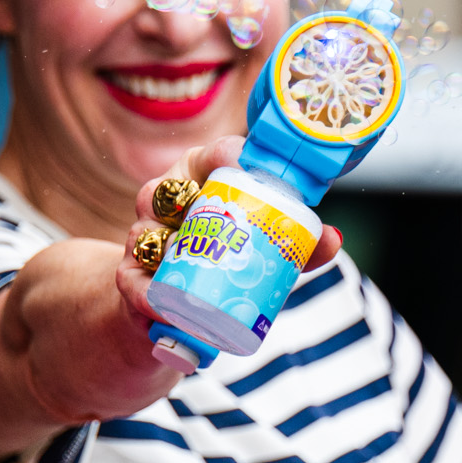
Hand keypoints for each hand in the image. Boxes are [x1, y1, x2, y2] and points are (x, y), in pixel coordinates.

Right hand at [122, 138, 343, 323]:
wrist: (171, 308)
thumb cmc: (220, 261)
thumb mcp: (260, 251)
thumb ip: (296, 247)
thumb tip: (332, 238)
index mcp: (197, 180)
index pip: (209, 156)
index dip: (226, 154)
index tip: (248, 162)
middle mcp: (163, 202)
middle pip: (168, 189)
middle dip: (191, 201)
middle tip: (225, 220)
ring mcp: (142, 238)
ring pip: (147, 232)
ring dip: (168, 249)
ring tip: (195, 266)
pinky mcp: (129, 277)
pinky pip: (134, 282)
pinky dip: (148, 295)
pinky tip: (162, 306)